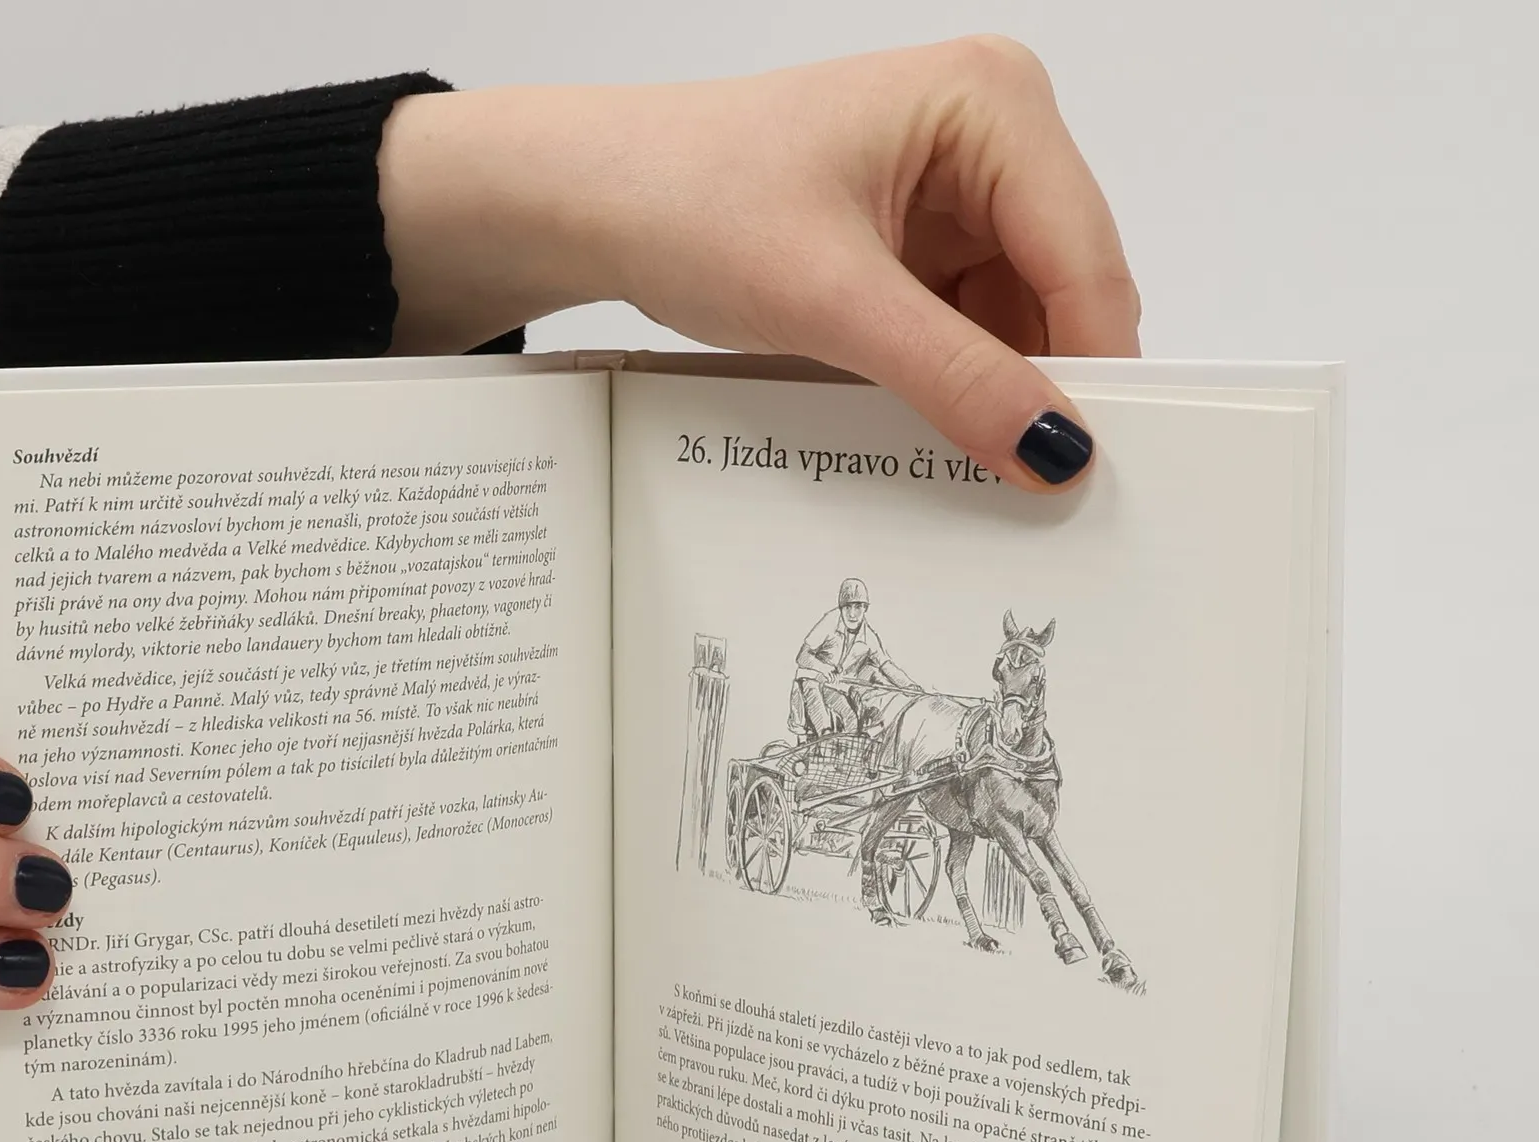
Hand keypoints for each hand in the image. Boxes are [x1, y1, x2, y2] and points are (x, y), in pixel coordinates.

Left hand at [380, 39, 1139, 489]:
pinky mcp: (925, 242)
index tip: (1088, 469)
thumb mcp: (831, 301)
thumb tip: (1054, 449)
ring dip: (998, 391)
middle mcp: (993, 134)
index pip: (1082, 255)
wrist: (601, 203)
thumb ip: (953, 377)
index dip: (1091, 367)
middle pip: (1066, 288)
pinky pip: (974, 329)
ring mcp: (962, 191)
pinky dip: (959, 384)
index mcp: (991, 102)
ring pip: (1023, 320)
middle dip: (1047, 382)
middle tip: (1036, 487)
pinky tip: (936, 428)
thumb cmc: (690, 200)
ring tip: (968, 460)